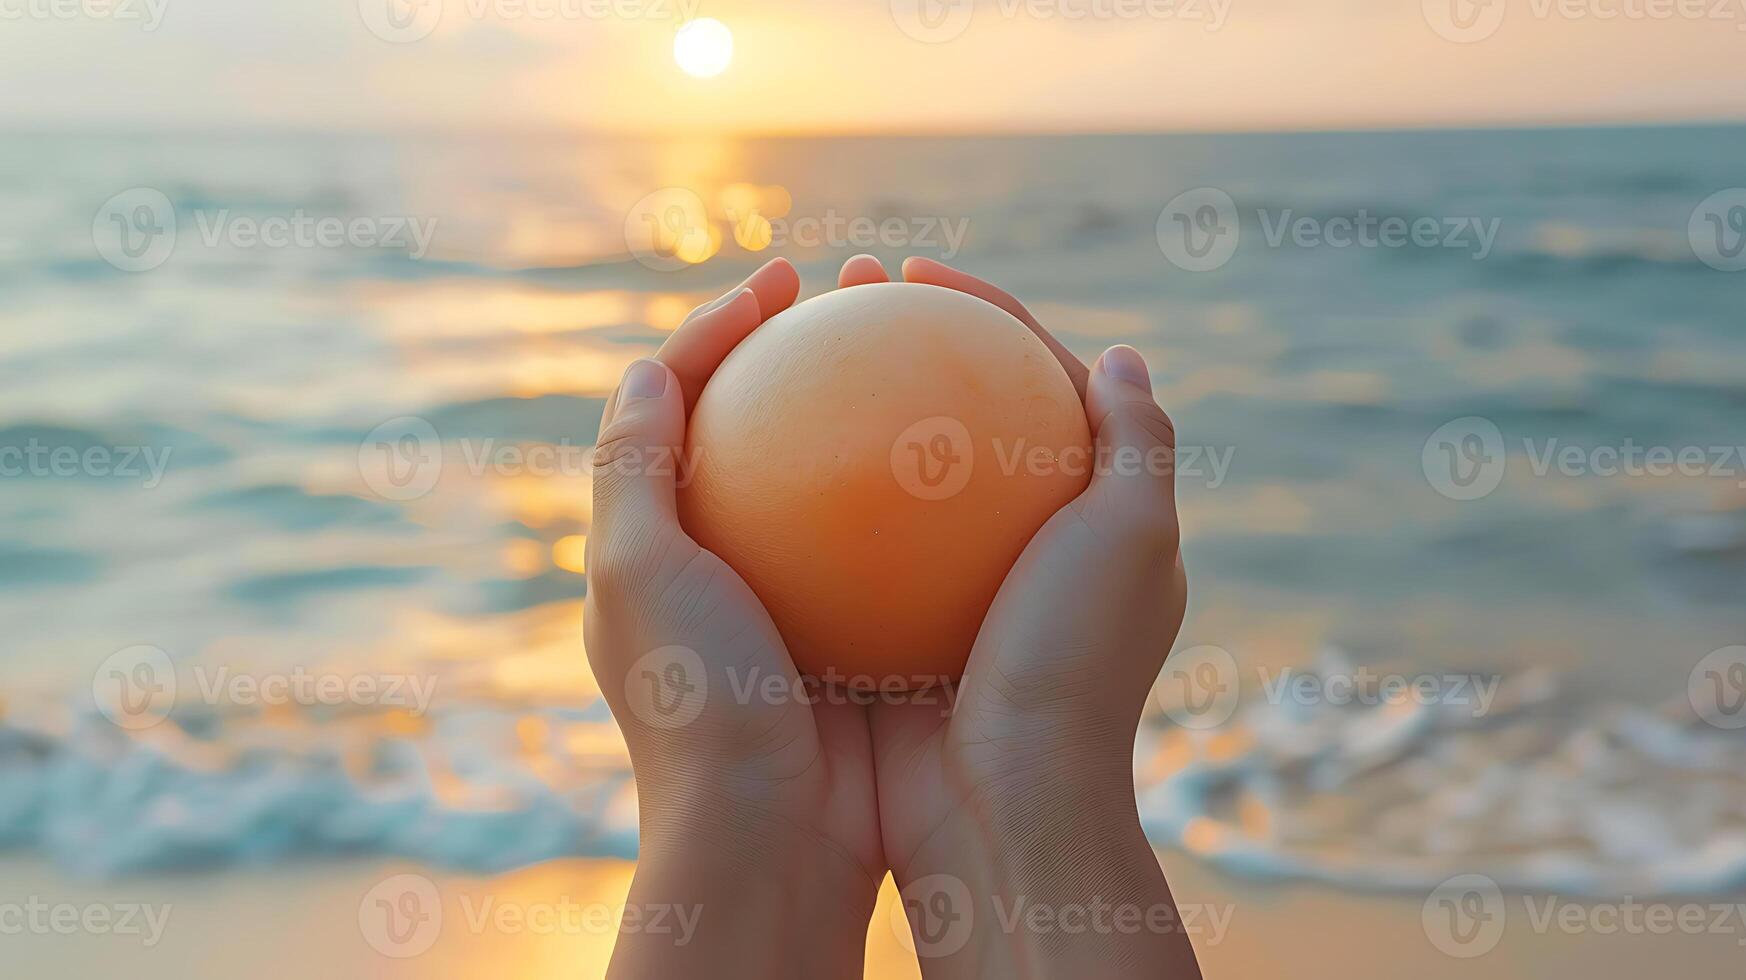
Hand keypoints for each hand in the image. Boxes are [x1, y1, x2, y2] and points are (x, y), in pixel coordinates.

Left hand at [584, 258, 883, 978]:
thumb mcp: (637, 571)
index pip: (679, 398)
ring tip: (927, 343)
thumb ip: (631, 464)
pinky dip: (929, 491)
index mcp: (658, 540)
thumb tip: (654, 364)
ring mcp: (799, 598)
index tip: (788, 280)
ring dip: (876, 402)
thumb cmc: (697, 702)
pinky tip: (980, 459)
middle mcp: (726, 562)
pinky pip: (900, 541)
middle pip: (766, 420)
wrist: (768, 841)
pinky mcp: (862, 632)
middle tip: (867, 290)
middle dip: (811, 343)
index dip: (722, 324)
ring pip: (840, 474)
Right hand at [842, 256, 1200, 976]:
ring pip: (893, 473)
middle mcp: (1020, 545)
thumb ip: (1137, 439)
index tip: (912, 272)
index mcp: (1090, 515)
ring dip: (848, 409)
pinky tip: (759, 464)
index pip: (1039, 375)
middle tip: (840, 298)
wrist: (1003, 810)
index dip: (983, 308)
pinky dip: (810, 498)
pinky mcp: (892, 626)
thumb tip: (1123, 354)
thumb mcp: (1130, 537)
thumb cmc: (1071, 668)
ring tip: (789, 356)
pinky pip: (844, 542)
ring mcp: (950, 586)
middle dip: (901, 343)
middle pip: (959, 411)